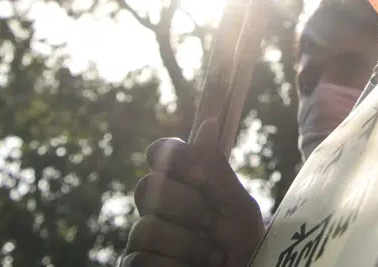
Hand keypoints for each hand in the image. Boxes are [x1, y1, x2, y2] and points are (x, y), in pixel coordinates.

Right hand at [122, 117, 263, 266]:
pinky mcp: (134, 266)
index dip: (176, 159)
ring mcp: (142, 239)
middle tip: (210, 223)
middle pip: (147, 187)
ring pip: (147, 227)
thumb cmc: (242, 248)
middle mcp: (157, 208)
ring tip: (211, 257)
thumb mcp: (238, 208)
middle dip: (186, 206)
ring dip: (188, 245)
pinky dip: (174, 266)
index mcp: (182, 185)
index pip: (162, 153)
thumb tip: (208, 123)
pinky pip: (141, 259)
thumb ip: (218, 171)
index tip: (202, 177)